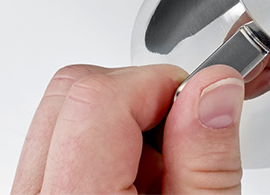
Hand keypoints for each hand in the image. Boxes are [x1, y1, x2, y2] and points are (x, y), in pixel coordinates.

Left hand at [12, 63, 243, 194]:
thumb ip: (207, 161)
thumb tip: (214, 89)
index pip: (100, 92)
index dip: (162, 85)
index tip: (200, 107)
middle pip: (73, 90)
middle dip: (140, 97)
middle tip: (184, 139)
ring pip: (60, 113)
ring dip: (119, 123)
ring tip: (162, 173)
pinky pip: (54, 147)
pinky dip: (100, 150)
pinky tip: (137, 185)